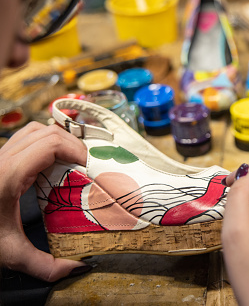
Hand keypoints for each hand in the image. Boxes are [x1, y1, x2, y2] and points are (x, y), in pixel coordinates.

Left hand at [0, 122, 88, 280]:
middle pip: (48, 133)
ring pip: (37, 130)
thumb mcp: (11, 253)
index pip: (51, 144)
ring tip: (74, 160)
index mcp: (9, 175)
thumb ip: (47, 265)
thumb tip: (78, 266)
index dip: (77, 150)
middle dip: (74, 145)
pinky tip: (54, 161)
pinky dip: (46, 142)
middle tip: (88, 166)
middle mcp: (3, 160)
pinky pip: (28, 138)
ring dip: (60, 140)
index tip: (92, 168)